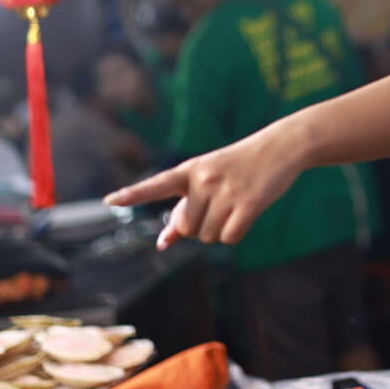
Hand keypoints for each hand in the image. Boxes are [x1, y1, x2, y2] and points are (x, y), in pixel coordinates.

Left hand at [104, 124, 305, 248]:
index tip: (109, 201)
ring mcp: (226, 191)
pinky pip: (229, 237)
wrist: (280, 147)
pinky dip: (236, 233)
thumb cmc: (239, 166)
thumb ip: (183, 210)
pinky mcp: (248, 203)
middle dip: (200, 226)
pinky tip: (246, 213)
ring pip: (207, 236)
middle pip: (186, 228)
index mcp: (190, 170)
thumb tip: (162, 242)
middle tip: (218, 206)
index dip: (132, 195)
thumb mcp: (207, 180)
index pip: (156, 184)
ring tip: (234, 204)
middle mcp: (204, 179)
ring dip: (220, 229)